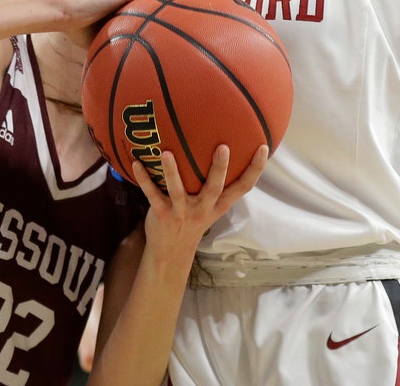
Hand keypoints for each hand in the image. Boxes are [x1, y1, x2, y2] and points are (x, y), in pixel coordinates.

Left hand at [128, 144, 266, 263]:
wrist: (171, 252)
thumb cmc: (192, 220)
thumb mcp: (209, 207)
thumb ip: (214, 185)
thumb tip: (218, 150)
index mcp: (218, 205)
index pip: (243, 187)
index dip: (255, 169)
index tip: (263, 147)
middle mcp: (203, 208)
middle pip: (215, 188)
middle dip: (220, 168)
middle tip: (223, 147)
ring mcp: (182, 212)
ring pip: (178, 190)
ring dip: (172, 171)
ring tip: (167, 152)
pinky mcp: (162, 214)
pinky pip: (152, 194)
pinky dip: (144, 179)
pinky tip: (136, 162)